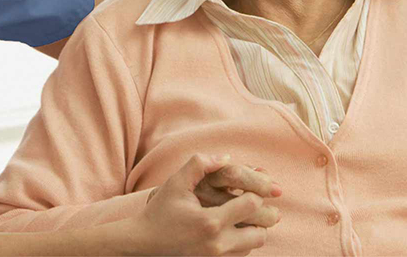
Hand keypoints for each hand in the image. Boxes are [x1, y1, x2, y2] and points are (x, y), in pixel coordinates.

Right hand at [138, 154, 278, 255]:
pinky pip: (241, 255)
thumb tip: (226, 158)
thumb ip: (200, 165)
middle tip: (253, 201)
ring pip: (253, 246)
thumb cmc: (160, 211)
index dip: (256, 192)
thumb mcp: (176, 183)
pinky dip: (243, 242)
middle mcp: (218, 245)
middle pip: (260, 232)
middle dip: (261, 215)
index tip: (252, 185)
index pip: (251, 205)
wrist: (144, 243)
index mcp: (211, 222)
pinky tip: (233, 227)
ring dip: (253, 229)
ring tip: (243, 213)